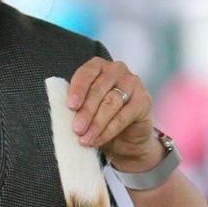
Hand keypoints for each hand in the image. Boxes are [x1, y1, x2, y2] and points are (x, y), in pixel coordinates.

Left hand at [67, 57, 160, 171]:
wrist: (126, 138)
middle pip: (98, 90)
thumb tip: (62, 115)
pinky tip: (99, 139)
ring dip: (96, 123)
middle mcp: (117, 70)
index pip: (86, 73)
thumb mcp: (85, 110)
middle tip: (77, 129)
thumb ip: (76, 107)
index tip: (70, 106)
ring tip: (85, 139)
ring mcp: (133, 83)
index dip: (78, 89)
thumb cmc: (100, 118)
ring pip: (111, 103)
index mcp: (98, 67)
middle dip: (86, 111)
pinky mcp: (144, 100)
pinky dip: (109, 130)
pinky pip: (123, 116)